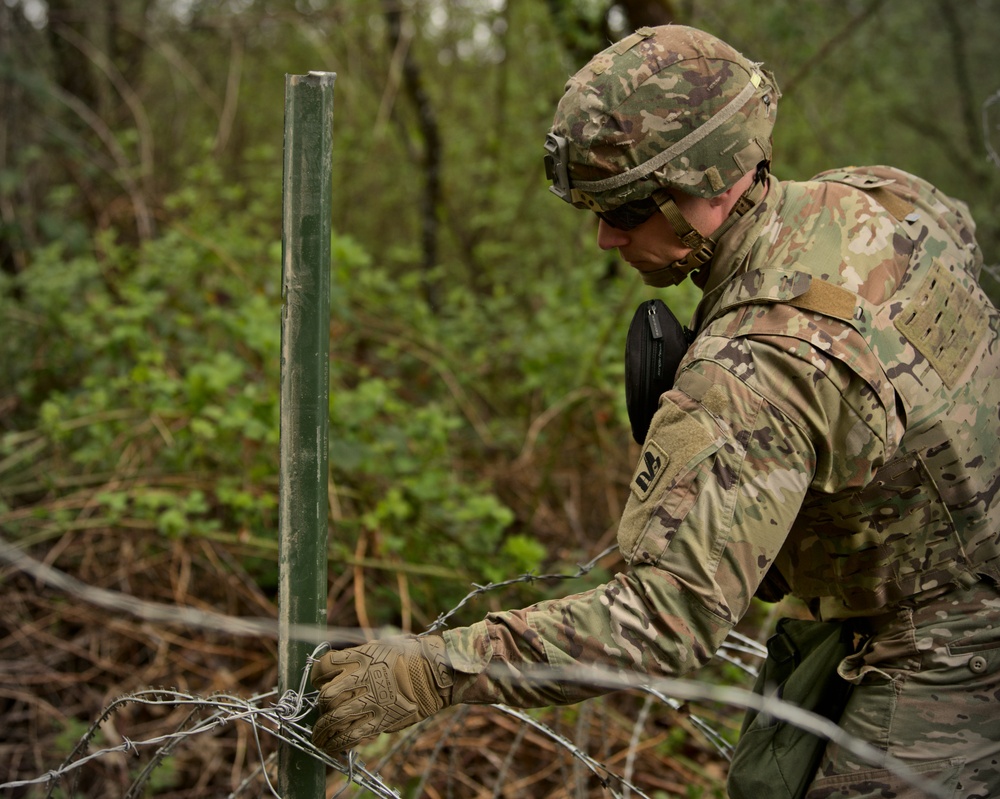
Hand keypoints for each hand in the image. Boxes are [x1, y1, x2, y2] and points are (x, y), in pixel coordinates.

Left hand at [311, 635, 454, 753]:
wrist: (435, 674)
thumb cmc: (412, 656)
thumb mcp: (383, 646)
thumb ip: (361, 657)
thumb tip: (345, 668)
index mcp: (360, 657)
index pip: (325, 667)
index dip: (317, 676)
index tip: (320, 682)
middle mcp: (361, 679)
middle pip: (327, 696)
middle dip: (321, 706)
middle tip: (322, 710)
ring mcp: (370, 701)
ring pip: (334, 719)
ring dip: (322, 730)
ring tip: (318, 737)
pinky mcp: (380, 720)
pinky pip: (351, 735)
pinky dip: (338, 743)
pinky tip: (332, 747)